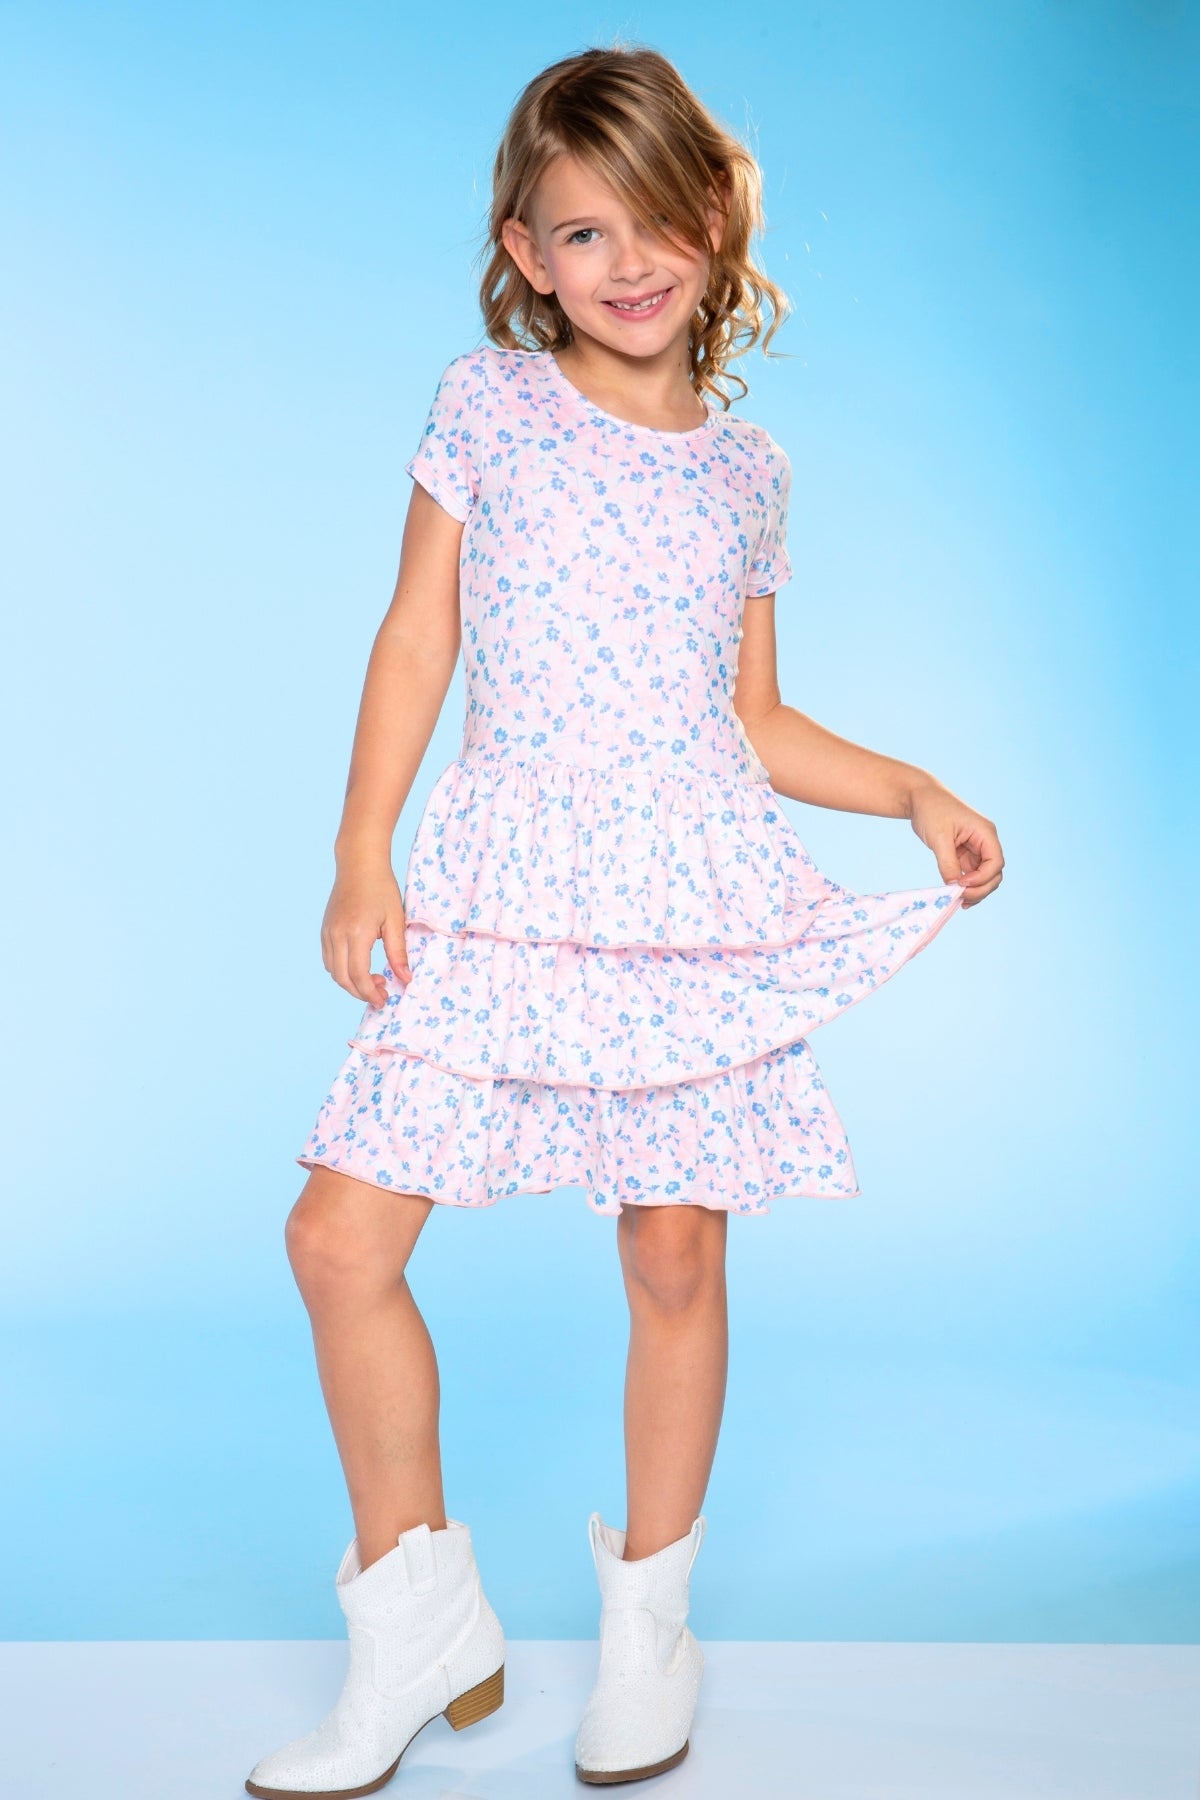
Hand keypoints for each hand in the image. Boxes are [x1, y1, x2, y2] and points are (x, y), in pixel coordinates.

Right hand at [320, 858, 411, 1004]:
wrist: (359, 864)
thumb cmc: (381, 888)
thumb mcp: (396, 920)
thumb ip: (398, 953)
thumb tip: (405, 979)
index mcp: (356, 933)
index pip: (358, 975)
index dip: (370, 993)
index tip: (384, 999)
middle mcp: (336, 934)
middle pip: (342, 978)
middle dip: (360, 992)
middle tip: (381, 994)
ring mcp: (327, 932)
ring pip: (333, 971)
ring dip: (351, 982)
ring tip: (373, 979)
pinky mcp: (325, 929)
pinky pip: (329, 959)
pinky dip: (342, 970)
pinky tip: (360, 966)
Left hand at [908, 778, 1003, 908]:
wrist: (919, 797)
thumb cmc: (931, 810)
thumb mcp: (939, 838)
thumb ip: (948, 864)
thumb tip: (954, 887)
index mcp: (986, 833)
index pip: (996, 862)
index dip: (982, 878)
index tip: (961, 884)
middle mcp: (985, 841)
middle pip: (994, 874)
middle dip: (980, 889)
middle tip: (959, 899)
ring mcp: (976, 849)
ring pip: (984, 877)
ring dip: (975, 891)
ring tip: (958, 902)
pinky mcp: (965, 854)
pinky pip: (971, 875)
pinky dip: (966, 886)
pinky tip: (956, 896)